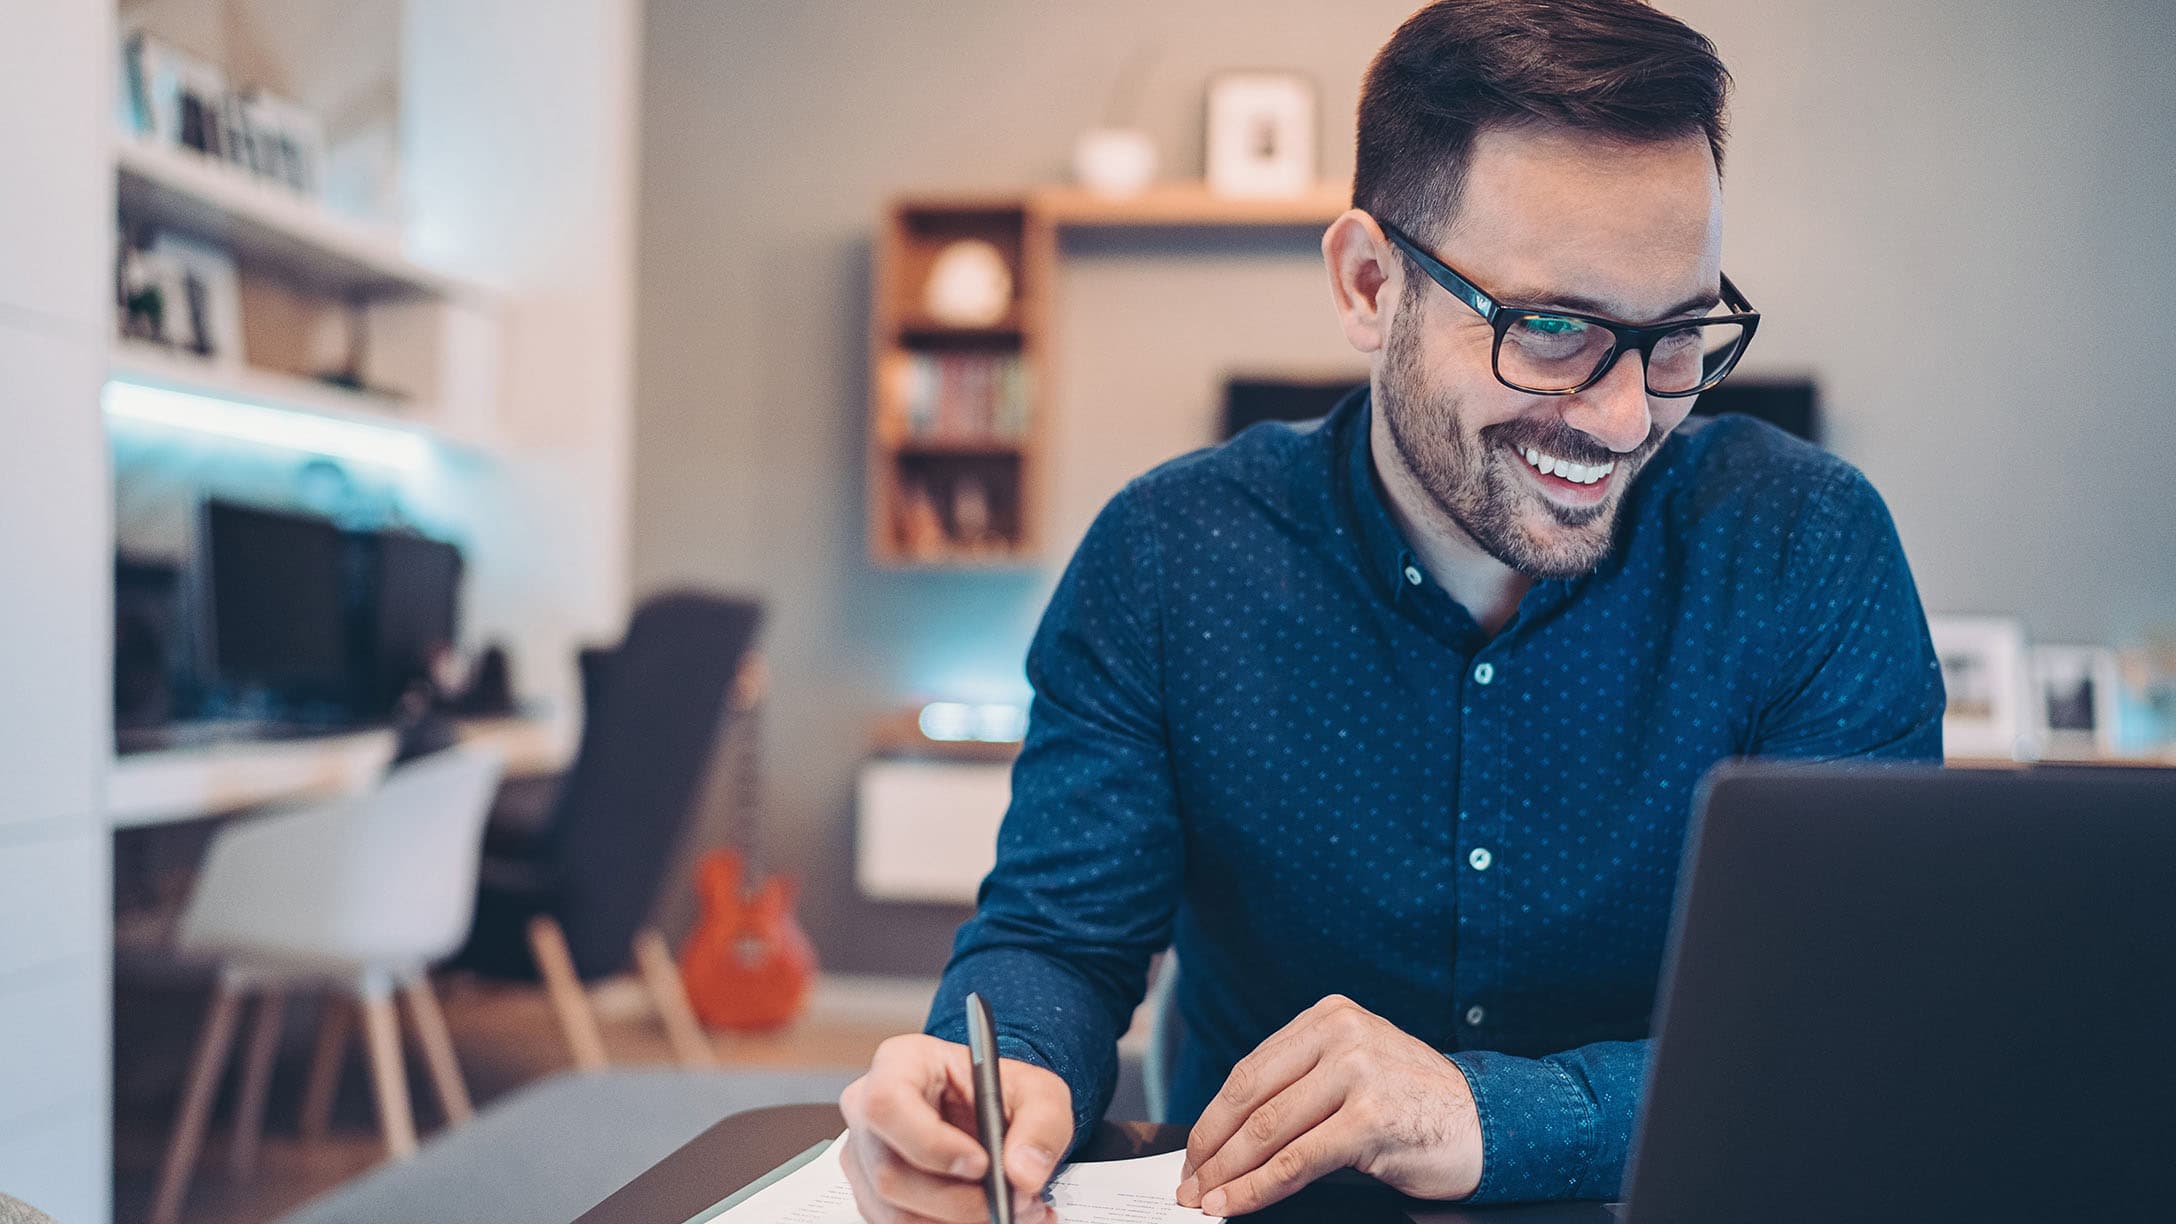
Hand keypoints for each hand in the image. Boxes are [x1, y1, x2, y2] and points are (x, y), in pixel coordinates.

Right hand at [840, 1033, 1074, 1223]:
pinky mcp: (872, 1195)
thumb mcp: (1039, 1092)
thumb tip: (1024, 1173)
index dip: (930, 1143)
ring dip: (959, 1222)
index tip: (981, 1164)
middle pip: (890, 1173)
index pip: (887, 1103)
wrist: (991, 1113)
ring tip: (1012, 1211)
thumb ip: (1041, 1125)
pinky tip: (990, 1218)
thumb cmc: (1001, 1091)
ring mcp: (863, 1156)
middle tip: (1014, 1201)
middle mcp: (869, 1108)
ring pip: (895, 1212)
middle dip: (959, 1201)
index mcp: (901, 1063)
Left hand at [1175, 995, 1481, 1214]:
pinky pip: (1298, 1160)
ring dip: (1228, 1172)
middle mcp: (1342, 1034)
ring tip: (1205, 1199)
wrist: (1491, 1123)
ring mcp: (1358, 1073)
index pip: (1252, 1069)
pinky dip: (1259, 1188)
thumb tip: (1229, 1133)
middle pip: (1252, 1097)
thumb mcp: (1355, 1071)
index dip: (1214, 1116)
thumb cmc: (1416, 1105)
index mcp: (1330, 1016)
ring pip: (1269, 1130)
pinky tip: (1236, 1203)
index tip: (1193, 1152)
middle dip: (1212, 1146)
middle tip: (1189, 1182)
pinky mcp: (1371, 1118)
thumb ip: (1301, 1083)